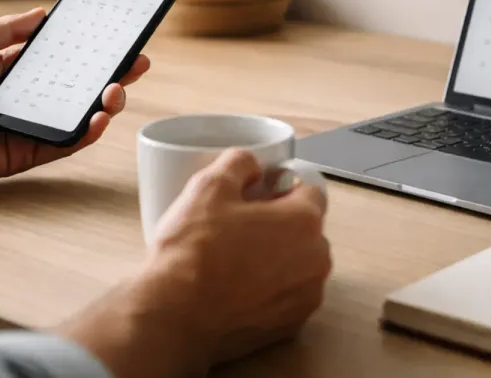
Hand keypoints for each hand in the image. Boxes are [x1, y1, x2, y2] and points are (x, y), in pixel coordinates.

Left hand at [0, 8, 149, 186]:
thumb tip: (44, 14)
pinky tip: (99, 118)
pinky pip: (65, 144)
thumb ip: (9, 29)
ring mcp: (31, 127)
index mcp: (17, 72)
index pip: (66, 60)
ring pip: (80, 116)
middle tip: (136, 64)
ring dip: (105, 104)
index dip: (93, 51)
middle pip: (81, 88)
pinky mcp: (27, 153)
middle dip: (113, 76)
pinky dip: (86, 132)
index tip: (118, 39)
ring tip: (117, 92)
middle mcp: (29, 99)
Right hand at [59, 149, 331, 376]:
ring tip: (235, 257)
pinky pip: (286, 296)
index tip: (260, 192)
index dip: (282, 186)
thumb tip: (250, 165)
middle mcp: (315, 261)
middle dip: (281, 223)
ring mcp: (305, 298)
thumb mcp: (209, 186)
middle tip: (240, 224)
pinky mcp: (290, 327)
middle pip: (306, 228)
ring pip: (298, 264)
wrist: (174, 316)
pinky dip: (269, 289)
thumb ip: (239, 162)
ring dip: (277, 257)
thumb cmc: (193, 253)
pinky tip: (236, 286)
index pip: (310, 190)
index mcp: (304, 222)